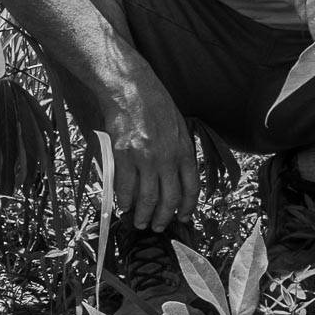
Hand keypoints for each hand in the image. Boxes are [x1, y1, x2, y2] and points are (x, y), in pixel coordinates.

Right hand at [101, 74, 199, 232]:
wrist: (130, 88)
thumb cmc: (155, 104)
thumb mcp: (178, 127)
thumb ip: (180, 152)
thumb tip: (177, 176)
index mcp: (184, 151)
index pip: (191, 188)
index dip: (188, 207)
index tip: (184, 217)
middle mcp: (167, 159)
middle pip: (169, 199)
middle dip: (164, 218)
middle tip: (159, 227)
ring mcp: (145, 159)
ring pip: (147, 198)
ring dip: (144, 215)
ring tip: (140, 223)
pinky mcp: (123, 156)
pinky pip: (125, 187)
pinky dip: (124, 200)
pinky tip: (124, 206)